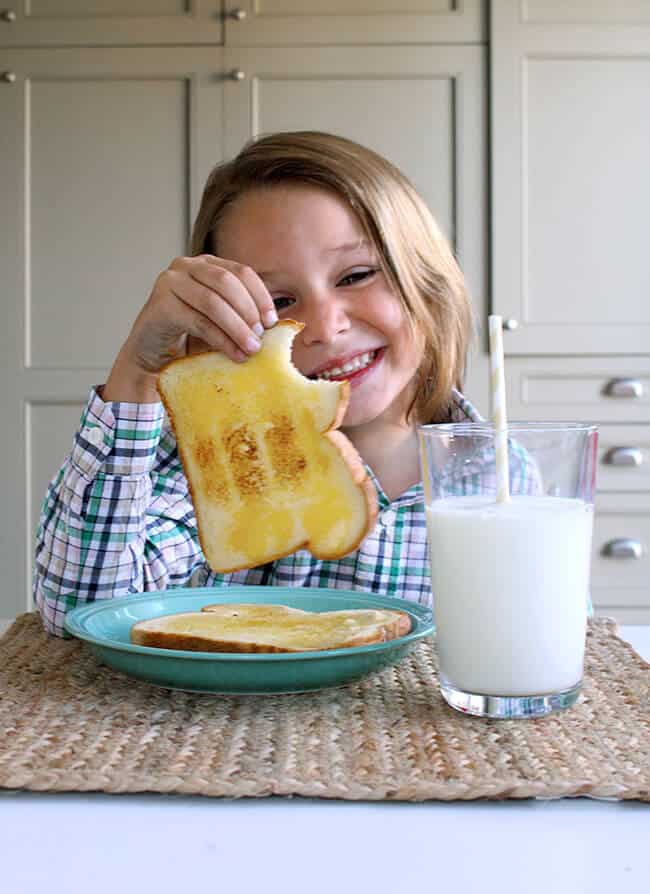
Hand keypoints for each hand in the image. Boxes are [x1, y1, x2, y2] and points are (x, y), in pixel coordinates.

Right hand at [103, 255, 277, 401]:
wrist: (151, 353)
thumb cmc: (189, 335)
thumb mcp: (220, 319)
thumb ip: (241, 313)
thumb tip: (274, 324)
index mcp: (206, 264)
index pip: (241, 272)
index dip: (260, 296)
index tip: (272, 321)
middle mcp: (186, 266)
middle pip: (227, 282)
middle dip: (249, 311)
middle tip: (261, 336)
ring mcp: (170, 282)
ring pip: (213, 302)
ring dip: (237, 328)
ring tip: (252, 349)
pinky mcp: (160, 305)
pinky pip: (198, 321)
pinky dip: (220, 339)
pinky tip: (233, 354)